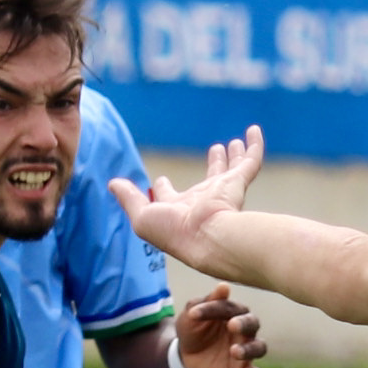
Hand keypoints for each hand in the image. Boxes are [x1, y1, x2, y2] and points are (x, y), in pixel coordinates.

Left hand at [113, 128, 266, 272]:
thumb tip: (112, 184)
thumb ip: (129, 198)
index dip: (163, 188)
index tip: (159, 180)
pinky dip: (254, 145)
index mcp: (178, 209)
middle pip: (209, 178)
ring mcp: (223, 191)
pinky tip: (254, 129)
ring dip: (233, 155)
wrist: (207, 237)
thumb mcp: (141, 216)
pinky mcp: (238, 183)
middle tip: (215, 150)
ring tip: (234, 143)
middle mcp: (202, 200)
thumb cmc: (174, 232)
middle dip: (213, 164)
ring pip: (231, 168)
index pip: (169, 196)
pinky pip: (250, 160)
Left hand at [171, 284, 266, 367]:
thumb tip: (224, 286)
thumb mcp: (191, 315)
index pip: (228, 307)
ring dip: (249, 349)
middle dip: (244, 324)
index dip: (212, 309)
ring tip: (234, 352)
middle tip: (232, 326)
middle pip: (253, 323)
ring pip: (260, 348)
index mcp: (232, 312)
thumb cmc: (192, 329)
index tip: (194, 314)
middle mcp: (244, 329)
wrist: (186, 356)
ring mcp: (246, 350)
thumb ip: (206, 302)